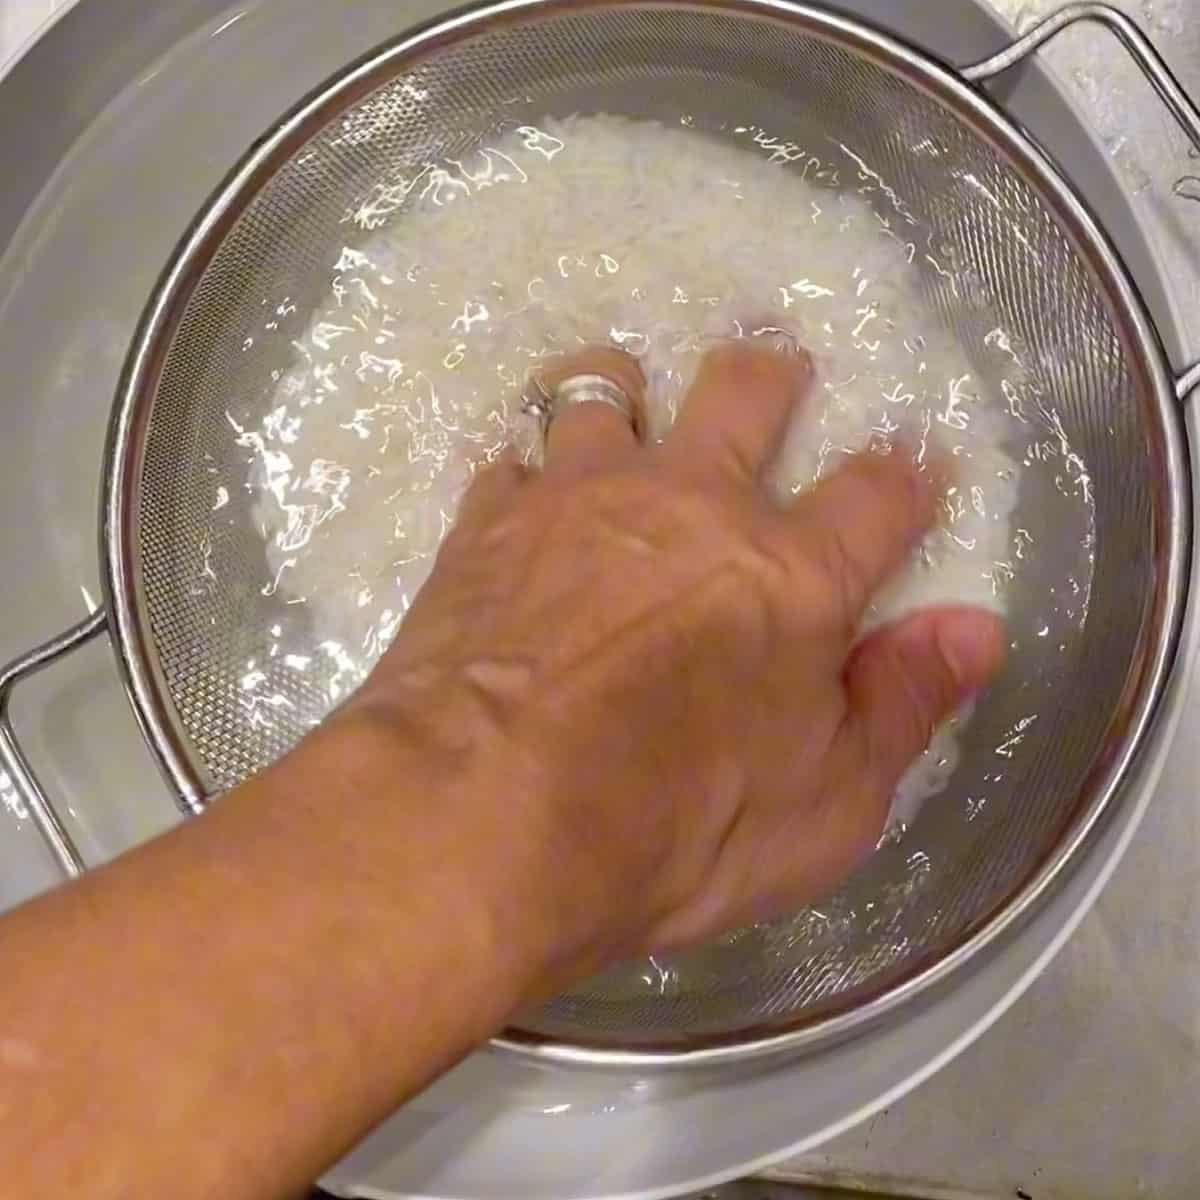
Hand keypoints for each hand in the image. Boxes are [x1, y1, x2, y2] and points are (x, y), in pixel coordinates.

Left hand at [345, 341, 1003, 987]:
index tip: (913, 469)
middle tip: (777, 381)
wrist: (483, 821)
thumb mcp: (825, 809)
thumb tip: (976, 629)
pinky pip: (512, 456)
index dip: (907, 475)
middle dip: (773, 376)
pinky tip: (523, 499)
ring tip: (626, 410)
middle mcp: (690, 504)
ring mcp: (580, 497)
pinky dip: (528, 470)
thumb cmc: (672, 835)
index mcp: (791, 574)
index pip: (879, 493)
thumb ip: (902, 706)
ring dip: (627, 389)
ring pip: (607, 384)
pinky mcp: (488, 519)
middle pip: (747, 388)